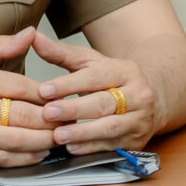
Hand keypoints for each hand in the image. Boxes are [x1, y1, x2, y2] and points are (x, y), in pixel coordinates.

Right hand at [0, 27, 58, 165]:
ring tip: (63, 133)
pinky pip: (6, 159)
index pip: (18, 86)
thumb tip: (30, 34)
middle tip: (72, 114)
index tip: (63, 91)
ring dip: (46, 139)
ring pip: (18, 140)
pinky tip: (42, 150)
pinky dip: (28, 157)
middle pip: (22, 115)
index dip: (45, 91)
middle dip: (52, 117)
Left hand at [30, 29, 156, 151]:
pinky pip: (112, 146)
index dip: (68, 84)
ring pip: (110, 127)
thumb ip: (61, 53)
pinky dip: (91, 148)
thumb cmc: (111, 79)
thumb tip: (34, 37)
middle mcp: (138, 95)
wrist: (152, 98)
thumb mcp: (90, 62)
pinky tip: (72, 148)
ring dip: (82, 133)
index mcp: (126, 71)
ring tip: (57, 135)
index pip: (94, 77)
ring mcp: (140, 120)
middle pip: (103, 103)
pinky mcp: (137, 142)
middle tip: (48, 113)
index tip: (44, 90)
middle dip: (74, 109)